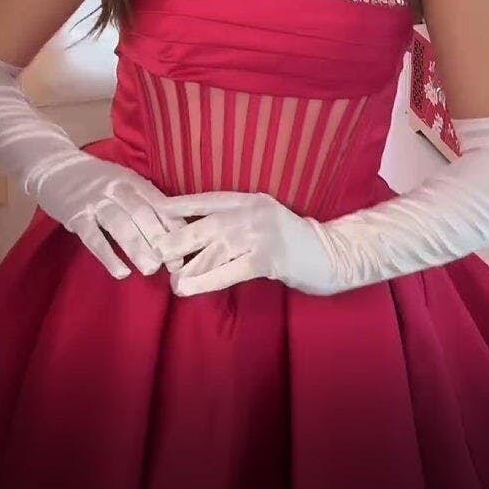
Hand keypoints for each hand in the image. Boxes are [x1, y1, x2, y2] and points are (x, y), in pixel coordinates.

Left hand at [153, 191, 336, 295]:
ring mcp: (262, 233)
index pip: (209, 199)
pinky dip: (207, 281)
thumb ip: (238, 223)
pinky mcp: (269, 258)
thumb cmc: (295, 243)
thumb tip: (197, 235)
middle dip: (179, 238)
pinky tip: (192, 289)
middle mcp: (254, 211)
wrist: (333, 255)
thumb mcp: (265, 222)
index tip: (155, 210)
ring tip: (174, 281)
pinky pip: (230, 270)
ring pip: (216, 249)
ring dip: (191, 267)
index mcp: (251, 199)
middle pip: (208, 223)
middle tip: (157, 253)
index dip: (181, 204)